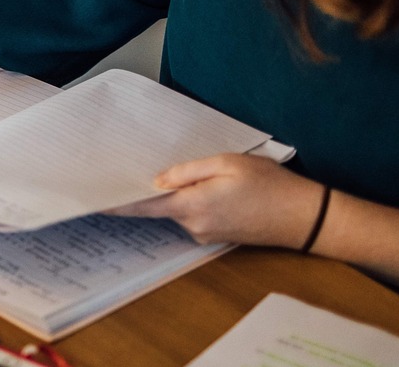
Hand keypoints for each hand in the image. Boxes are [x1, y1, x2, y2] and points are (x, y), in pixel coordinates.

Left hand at [107, 154, 325, 247]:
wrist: (307, 217)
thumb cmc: (271, 185)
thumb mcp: (228, 163)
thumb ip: (188, 171)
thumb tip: (157, 179)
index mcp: (192, 206)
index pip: (142, 206)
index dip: (116, 203)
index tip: (92, 200)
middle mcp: (194, 225)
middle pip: (158, 207)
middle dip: (146, 190)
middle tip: (129, 169)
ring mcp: (205, 233)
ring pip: (177, 210)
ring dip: (174, 195)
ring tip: (180, 172)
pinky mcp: (216, 235)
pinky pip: (193, 215)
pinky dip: (191, 202)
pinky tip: (206, 188)